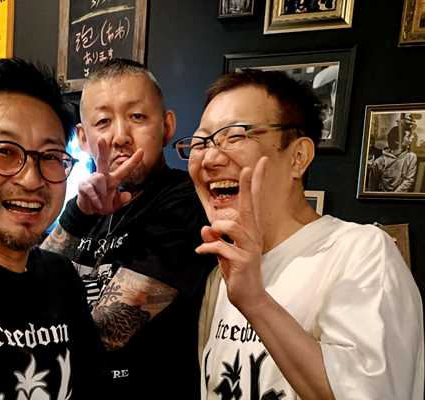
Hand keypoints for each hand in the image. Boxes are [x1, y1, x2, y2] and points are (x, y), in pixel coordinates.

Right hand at [77, 137, 142, 214]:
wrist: (89, 210)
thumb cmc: (103, 204)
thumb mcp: (114, 205)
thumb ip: (121, 201)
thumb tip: (128, 196)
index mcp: (113, 179)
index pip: (125, 168)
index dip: (134, 160)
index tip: (142, 151)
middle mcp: (103, 175)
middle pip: (102, 160)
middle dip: (102, 150)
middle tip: (101, 139)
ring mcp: (92, 179)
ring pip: (99, 178)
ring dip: (102, 191)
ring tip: (101, 200)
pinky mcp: (83, 184)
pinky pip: (91, 189)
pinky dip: (96, 199)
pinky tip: (97, 204)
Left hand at [195, 156, 267, 311]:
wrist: (248, 297)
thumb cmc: (237, 272)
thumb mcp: (222, 252)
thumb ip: (215, 239)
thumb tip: (205, 229)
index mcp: (250, 230)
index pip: (254, 202)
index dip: (256, 182)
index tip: (259, 163)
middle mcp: (253, 235)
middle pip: (251, 206)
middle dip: (249, 186)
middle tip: (248, 168)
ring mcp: (250, 248)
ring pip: (230, 226)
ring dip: (216, 229)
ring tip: (209, 236)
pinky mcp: (242, 260)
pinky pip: (220, 247)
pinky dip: (207, 247)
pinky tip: (200, 251)